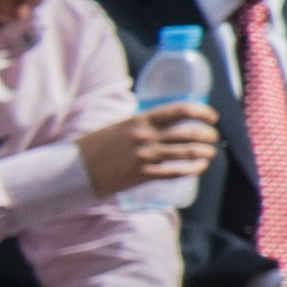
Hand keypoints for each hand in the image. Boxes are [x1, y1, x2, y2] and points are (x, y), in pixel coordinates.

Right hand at [78, 101, 216, 200]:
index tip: (212, 117)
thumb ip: (143, 123)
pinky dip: (192, 169)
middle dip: (207, 135)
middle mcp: (146, 136)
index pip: (180, 110)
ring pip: (187, 153)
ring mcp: (145, 156)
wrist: (74, 169)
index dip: (202, 112)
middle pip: (189, 132)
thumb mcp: (120, 126)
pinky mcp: (142, 175)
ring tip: (209, 153)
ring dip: (204, 152)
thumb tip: (166, 121)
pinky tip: (199, 168)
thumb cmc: (96, 146)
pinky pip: (176, 172)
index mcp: (140, 119)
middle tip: (212, 137)